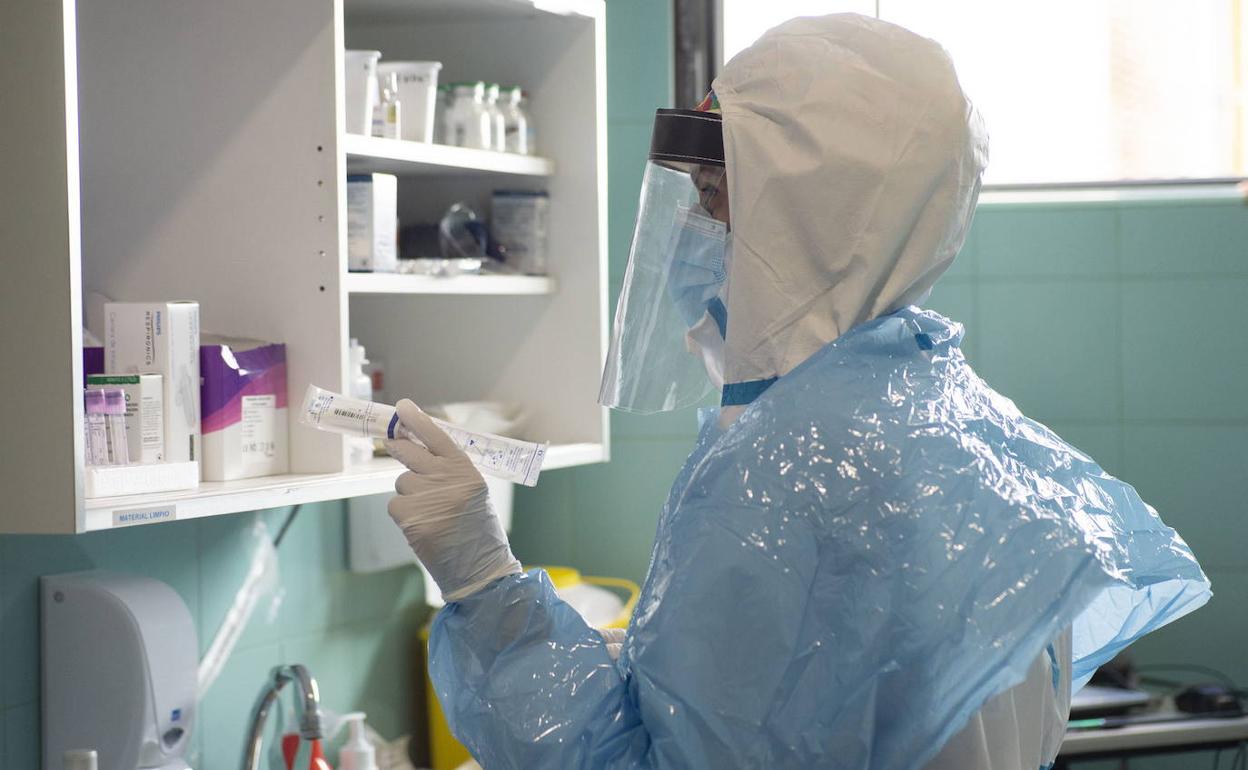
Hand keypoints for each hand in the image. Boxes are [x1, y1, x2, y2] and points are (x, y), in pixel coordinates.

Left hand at [385, 399, 520, 600]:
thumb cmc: (478, 529)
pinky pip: (395, 505)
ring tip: (430, 513)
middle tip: (392, 443)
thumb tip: (418, 452)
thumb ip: (449, 471)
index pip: (436, 436)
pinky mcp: (409, 517)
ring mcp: (425, 497)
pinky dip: (405, 514)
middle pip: (409, 451)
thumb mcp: (472, 490)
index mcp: (464, 469)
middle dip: (398, 446)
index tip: (402, 407)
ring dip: (410, 494)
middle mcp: (444, 478)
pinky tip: (423, 526)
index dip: (416, 419)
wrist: (479, 568)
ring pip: (402, 482)